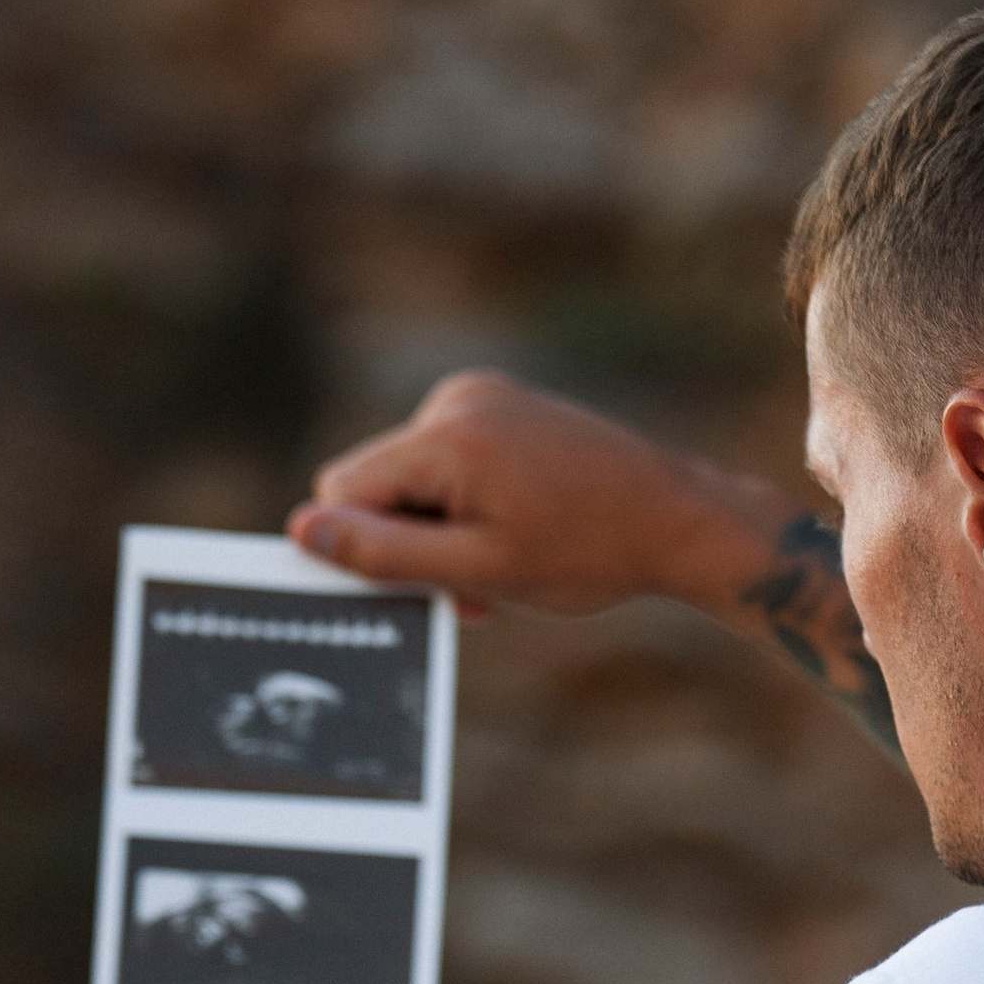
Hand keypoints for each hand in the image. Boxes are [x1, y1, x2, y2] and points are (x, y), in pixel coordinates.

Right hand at [288, 369, 766, 623]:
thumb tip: (304, 531)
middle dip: (411, 541)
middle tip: (477, 588)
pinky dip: (467, 504)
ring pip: (414, 478)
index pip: (344, 487)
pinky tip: (515, 530)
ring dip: (443, 530)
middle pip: (378, 482)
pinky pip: (449, 461)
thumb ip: (385, 553)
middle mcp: (458, 400)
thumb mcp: (480, 569)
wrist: (679, 519)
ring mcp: (483, 396)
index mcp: (447, 436)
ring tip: (504, 564)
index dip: (366, 546)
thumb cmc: (589, 551)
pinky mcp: (502, 404)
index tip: (419, 586)